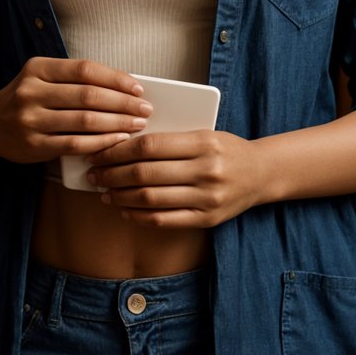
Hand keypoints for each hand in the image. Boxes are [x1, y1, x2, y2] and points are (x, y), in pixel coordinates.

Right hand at [0, 58, 152, 163]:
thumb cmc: (26, 98)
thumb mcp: (42, 78)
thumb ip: (74, 80)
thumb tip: (124, 86)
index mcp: (37, 68)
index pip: (85, 70)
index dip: (115, 78)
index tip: (138, 88)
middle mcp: (31, 92)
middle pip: (88, 95)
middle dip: (123, 103)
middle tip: (145, 109)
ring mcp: (30, 119)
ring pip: (84, 120)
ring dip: (117, 123)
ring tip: (137, 124)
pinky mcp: (33, 145)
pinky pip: (75, 144)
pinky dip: (101, 142)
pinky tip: (118, 140)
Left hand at [83, 129, 263, 227]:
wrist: (262, 173)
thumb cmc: (225, 149)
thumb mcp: (203, 134)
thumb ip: (169, 139)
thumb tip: (121, 147)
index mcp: (203, 142)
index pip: (149, 145)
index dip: (118, 150)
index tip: (98, 152)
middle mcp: (206, 171)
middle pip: (145, 173)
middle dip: (112, 174)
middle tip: (94, 174)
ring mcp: (207, 198)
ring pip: (151, 199)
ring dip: (121, 197)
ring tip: (104, 193)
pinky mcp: (207, 219)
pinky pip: (164, 220)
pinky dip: (139, 216)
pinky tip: (125, 210)